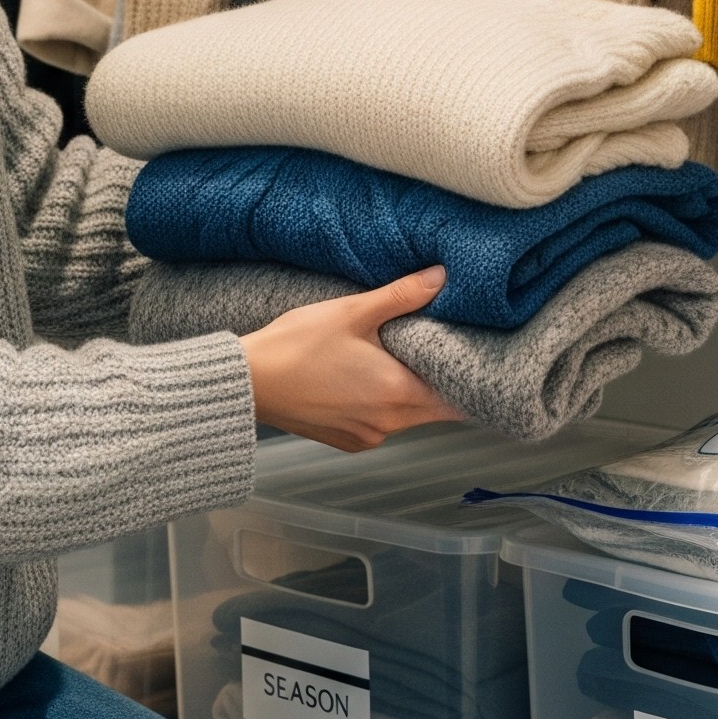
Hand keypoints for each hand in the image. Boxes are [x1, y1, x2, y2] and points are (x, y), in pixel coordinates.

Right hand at [240, 266, 461, 452]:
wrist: (248, 383)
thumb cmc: (297, 346)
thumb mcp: (352, 311)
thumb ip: (401, 296)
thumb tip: (441, 277)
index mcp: (396, 393)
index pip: (455, 400)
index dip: (466, 380)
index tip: (468, 359)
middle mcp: (387, 423)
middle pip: (433, 408)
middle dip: (436, 381)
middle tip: (432, 349)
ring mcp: (366, 436)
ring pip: (406, 417)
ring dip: (406, 393)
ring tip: (395, 359)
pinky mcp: (345, 441)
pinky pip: (379, 424)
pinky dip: (381, 405)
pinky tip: (364, 379)